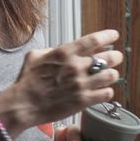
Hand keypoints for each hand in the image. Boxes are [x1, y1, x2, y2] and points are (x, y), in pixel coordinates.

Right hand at [7, 29, 122, 128]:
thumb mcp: (35, 56)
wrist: (23, 105)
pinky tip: (103, 91)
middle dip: (115, 56)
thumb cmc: (27, 81)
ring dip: (112, 74)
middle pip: (108, 57)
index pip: (94, 40)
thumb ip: (51, 50)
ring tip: (110, 75)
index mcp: (65, 53)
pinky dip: (107, 91)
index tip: (114, 36)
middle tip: (116, 57)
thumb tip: (61, 50)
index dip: (108, 36)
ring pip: (110, 76)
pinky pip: (106, 94)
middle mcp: (76, 67)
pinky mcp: (83, 101)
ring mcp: (81, 84)